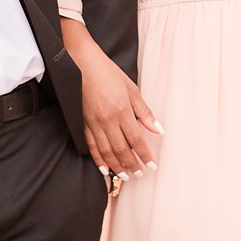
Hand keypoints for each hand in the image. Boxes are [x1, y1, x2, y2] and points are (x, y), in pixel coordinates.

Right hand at [62, 20, 161, 181]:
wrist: (82, 64)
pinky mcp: (83, 123)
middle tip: (139, 174)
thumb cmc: (109, 74)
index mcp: (122, 110)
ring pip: (106, 151)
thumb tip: (158, 130)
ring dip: (117, 165)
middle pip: (121, 149)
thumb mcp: (132, 89)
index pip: (136, 139)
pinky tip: (104, 168)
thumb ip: (144, 112)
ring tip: (125, 175)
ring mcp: (94, 123)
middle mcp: (108, 120)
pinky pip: (91, 145)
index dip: (144, 154)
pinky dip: (98, 159)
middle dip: (132, 164)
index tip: (152, 165)